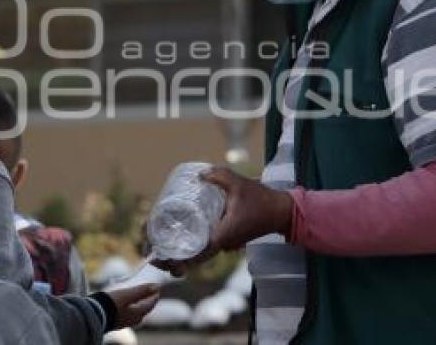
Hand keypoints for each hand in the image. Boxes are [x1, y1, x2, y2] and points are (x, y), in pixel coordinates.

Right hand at [105, 283, 160, 328]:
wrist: (94, 314)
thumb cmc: (111, 304)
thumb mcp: (127, 294)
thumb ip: (142, 290)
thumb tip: (157, 286)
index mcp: (137, 314)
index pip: (150, 304)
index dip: (154, 296)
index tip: (157, 289)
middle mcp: (132, 320)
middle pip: (143, 310)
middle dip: (147, 301)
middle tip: (149, 293)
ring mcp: (124, 322)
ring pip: (136, 313)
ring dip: (139, 305)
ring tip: (138, 298)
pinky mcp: (116, 322)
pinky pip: (127, 315)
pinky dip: (130, 308)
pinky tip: (125, 306)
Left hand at [151, 167, 292, 275]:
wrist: (281, 211)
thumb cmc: (261, 199)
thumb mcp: (239, 183)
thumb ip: (219, 176)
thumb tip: (199, 174)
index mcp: (222, 235)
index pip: (196, 254)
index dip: (177, 258)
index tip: (161, 257)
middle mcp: (223, 244)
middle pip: (194, 259)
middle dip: (173, 261)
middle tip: (154, 255)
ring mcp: (226, 244)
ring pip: (200, 256)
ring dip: (182, 257)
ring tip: (161, 251)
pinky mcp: (227, 241)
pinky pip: (206, 249)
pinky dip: (193, 250)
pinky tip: (181, 242)